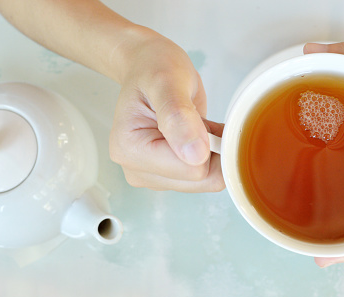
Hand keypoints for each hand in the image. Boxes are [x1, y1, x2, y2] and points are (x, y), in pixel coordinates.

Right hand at [109, 32, 224, 191]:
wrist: (149, 68)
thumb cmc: (154, 69)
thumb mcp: (167, 81)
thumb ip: (179, 116)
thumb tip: (195, 155)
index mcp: (130, 149)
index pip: (192, 170)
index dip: (209, 145)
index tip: (200, 119)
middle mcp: (137, 169)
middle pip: (200, 181)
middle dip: (212, 150)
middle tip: (198, 120)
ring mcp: (152, 176)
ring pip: (206, 181)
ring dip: (212, 151)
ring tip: (195, 124)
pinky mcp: (167, 176)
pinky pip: (205, 177)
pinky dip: (211, 154)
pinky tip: (197, 134)